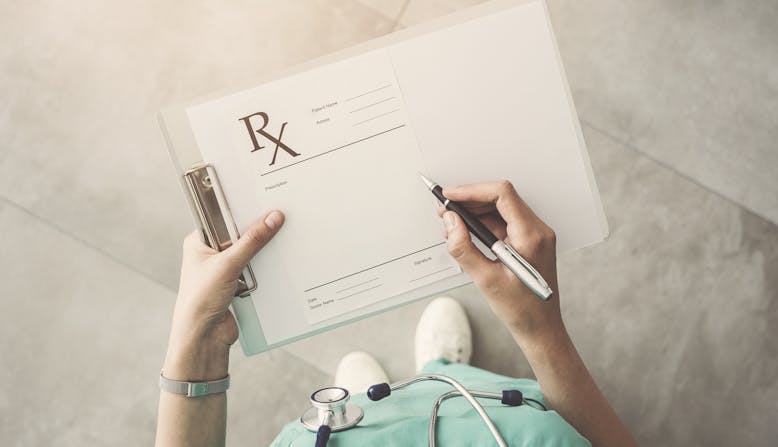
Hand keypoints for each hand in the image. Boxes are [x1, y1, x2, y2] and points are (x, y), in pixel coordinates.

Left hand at [163, 210, 284, 380]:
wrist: (203, 338)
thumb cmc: (200, 300)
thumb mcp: (227, 264)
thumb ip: (252, 241)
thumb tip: (272, 218)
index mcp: (200, 242)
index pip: (224, 217)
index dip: (243, 209)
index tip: (265, 200)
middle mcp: (211, 253)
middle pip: (240, 234)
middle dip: (258, 232)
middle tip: (279, 219)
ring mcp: (225, 269)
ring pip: (251, 253)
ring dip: (262, 254)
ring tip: (279, 244)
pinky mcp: (237, 284)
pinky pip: (256, 270)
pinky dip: (265, 270)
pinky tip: (276, 266)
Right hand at [438, 181, 562, 346]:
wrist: (540, 328)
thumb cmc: (522, 310)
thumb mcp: (485, 280)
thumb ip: (464, 248)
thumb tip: (450, 222)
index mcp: (531, 236)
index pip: (502, 195)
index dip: (472, 191)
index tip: (450, 196)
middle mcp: (537, 230)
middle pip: (501, 198)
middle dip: (470, 201)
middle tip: (445, 209)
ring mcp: (534, 235)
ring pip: (500, 210)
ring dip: (474, 213)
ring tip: (450, 222)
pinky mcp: (528, 242)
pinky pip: (503, 223)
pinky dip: (483, 224)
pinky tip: (465, 233)